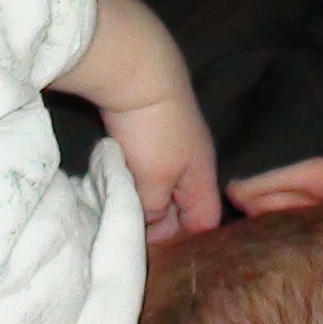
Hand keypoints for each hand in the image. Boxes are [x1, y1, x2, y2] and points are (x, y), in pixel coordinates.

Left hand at [102, 89, 221, 244]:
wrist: (136, 70)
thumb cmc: (152, 130)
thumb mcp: (155, 180)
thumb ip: (155, 210)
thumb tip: (151, 221)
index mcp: (203, 177)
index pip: (206, 222)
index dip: (187, 241)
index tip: (156, 252)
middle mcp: (193, 163)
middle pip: (184, 207)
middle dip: (162, 223)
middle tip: (132, 233)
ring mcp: (171, 146)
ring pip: (162, 187)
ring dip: (144, 199)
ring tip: (121, 209)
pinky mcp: (148, 133)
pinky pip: (146, 169)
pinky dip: (134, 179)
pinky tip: (116, 182)